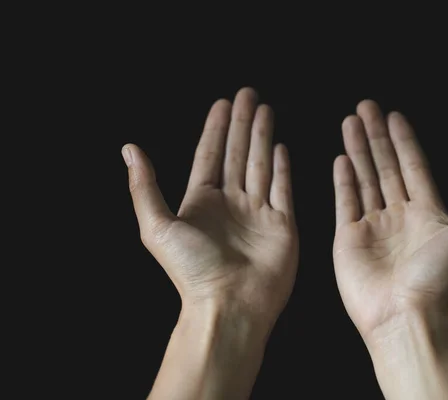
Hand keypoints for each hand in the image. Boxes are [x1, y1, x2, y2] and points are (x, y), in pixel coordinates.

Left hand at [123, 87, 297, 330]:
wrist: (229, 305)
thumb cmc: (191, 270)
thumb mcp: (156, 226)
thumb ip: (145, 187)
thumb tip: (129, 149)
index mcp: (201, 203)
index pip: (210, 156)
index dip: (215, 129)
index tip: (220, 103)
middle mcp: (230, 204)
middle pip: (237, 154)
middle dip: (242, 123)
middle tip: (247, 94)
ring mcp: (258, 213)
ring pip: (260, 165)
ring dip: (261, 136)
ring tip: (264, 110)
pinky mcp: (282, 225)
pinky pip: (283, 189)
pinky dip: (282, 168)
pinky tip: (279, 147)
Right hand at [332, 100, 447, 341]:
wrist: (406, 316)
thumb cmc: (441, 278)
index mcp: (428, 212)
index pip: (413, 166)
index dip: (404, 140)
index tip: (394, 114)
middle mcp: (400, 215)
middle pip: (385, 166)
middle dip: (376, 136)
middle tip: (365, 106)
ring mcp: (373, 226)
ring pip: (364, 178)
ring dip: (358, 150)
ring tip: (350, 122)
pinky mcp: (349, 238)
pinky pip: (346, 202)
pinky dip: (343, 180)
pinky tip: (341, 158)